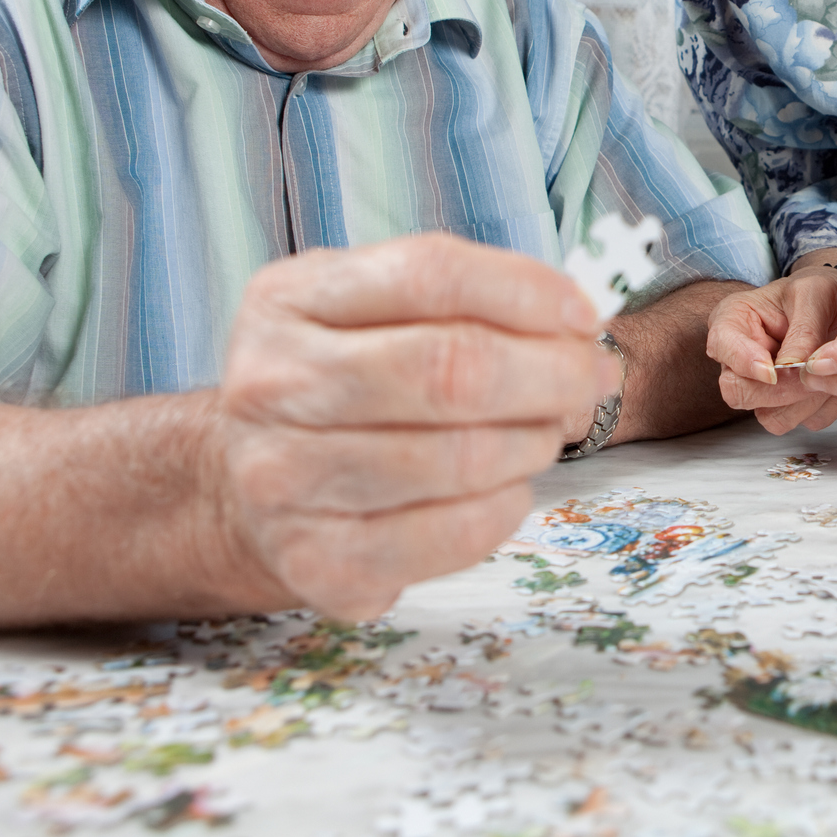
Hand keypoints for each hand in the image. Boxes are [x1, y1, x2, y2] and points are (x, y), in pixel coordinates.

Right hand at [215, 233, 617, 620]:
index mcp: (289, 300)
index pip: (430, 275)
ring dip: (533, 442)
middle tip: (590, 381)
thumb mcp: (376, 310)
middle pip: (451, 369)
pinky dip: (506, 507)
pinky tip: (505, 488)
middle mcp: (272, 385)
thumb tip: (579, 327)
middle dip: (552, 373)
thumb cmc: (345, 384)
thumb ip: (468, 300)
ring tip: (541, 433)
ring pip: (460, 458)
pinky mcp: (315, 562)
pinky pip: (453, 533)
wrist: (247, 487)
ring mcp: (282, 480)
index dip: (527, 292)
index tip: (583, 313)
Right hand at [706, 259, 836, 434]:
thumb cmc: (821, 293)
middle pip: (738, 393)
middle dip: (781, 389)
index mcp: (733, 320)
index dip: (744, 363)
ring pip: (771, 416)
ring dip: (806, 400)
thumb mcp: (816, 294)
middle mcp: (738, 360)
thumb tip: (789, 368)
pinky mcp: (784, 408)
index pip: (721, 346)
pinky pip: (798, 422)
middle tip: (815, 372)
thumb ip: (803, 329)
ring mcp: (759, 388)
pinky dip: (821, 408)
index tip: (772, 371)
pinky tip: (834, 382)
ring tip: (832, 371)